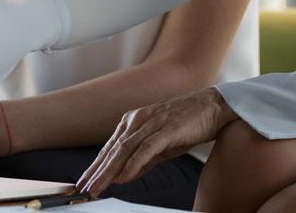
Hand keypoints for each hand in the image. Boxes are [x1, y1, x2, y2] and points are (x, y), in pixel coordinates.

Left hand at [76, 88, 237, 198]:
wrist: (212, 107)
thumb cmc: (187, 123)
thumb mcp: (161, 144)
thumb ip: (142, 159)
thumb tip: (123, 177)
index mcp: (135, 120)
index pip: (110, 147)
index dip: (95, 166)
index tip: (83, 183)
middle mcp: (139, 118)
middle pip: (113, 149)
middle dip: (96, 171)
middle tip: (82, 189)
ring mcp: (152, 122)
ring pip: (124, 149)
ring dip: (108, 171)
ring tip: (97, 187)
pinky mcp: (166, 128)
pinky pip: (145, 149)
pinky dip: (133, 165)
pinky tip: (123, 178)